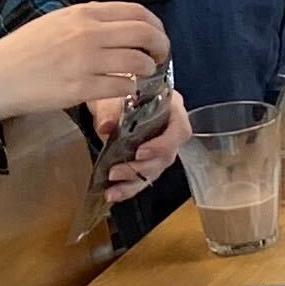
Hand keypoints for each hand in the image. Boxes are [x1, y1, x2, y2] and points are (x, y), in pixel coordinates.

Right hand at [0, 1, 172, 122]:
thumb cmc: (25, 49)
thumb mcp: (57, 21)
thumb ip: (88, 20)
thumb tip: (119, 26)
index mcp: (83, 13)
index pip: (136, 12)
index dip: (156, 26)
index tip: (158, 37)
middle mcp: (89, 33)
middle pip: (144, 34)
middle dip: (161, 47)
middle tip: (161, 58)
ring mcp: (86, 62)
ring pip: (138, 62)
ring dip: (148, 70)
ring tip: (143, 76)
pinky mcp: (81, 89)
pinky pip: (121, 87)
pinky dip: (130, 89)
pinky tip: (125, 90)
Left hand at [83, 85, 189, 200]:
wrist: (112, 96)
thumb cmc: (120, 90)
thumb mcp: (112, 94)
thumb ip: (109, 108)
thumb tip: (104, 126)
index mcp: (172, 108)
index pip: (180, 130)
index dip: (163, 144)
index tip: (140, 152)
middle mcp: (171, 131)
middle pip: (167, 156)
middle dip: (141, 168)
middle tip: (115, 172)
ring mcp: (160, 148)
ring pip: (154, 171)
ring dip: (133, 182)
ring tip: (111, 190)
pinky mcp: (147, 161)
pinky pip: (143, 179)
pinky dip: (128, 189)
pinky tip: (112, 195)